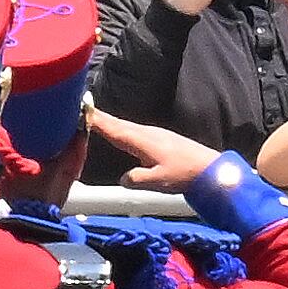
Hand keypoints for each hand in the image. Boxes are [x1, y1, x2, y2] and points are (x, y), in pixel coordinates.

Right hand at [83, 109, 216, 188]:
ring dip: (107, 121)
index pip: (113, 129)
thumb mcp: (159, 181)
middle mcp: (145, 133)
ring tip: (92, 117)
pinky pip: (131, 131)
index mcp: (142, 141)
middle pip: (116, 123)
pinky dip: (118, 128)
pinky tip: (116, 131)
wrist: (209, 168)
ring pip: (124, 126)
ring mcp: (152, 134)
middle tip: (79, 107)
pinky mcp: (157, 138)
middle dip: (97, 116)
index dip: (96, 120)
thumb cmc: (184, 173)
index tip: (80, 111)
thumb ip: (137, 179)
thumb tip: (122, 179)